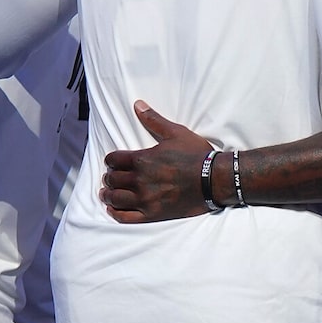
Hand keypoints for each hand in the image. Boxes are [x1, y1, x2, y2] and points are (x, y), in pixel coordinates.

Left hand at [101, 102, 215, 221]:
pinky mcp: (152, 214)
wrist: (214, 180)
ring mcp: (144, 199)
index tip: (113, 161)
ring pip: (115, 198)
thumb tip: (137, 104)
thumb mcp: (175, 132)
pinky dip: (115, 213)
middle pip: (112, 179)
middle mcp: (139, 180)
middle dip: (109, 176)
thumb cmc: (196, 155)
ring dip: (108, 194)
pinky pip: (126, 217)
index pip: (113, 160)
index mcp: (142, 159)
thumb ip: (153, 120)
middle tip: (111, 176)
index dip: (111, 160)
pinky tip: (112, 209)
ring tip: (107, 192)